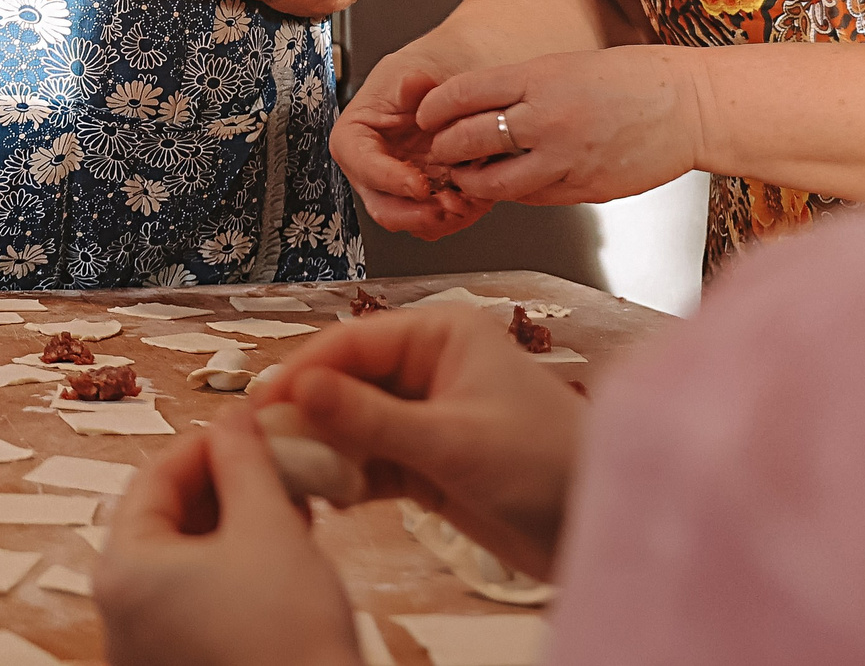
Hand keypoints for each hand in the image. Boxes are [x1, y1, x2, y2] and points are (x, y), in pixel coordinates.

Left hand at [95, 413, 360, 665]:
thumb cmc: (290, 640)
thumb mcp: (269, 529)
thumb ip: (244, 462)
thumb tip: (233, 417)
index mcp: (122, 571)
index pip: (153, 477)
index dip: (207, 442)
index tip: (251, 427)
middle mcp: (118, 614)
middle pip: (164, 520)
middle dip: (225, 486)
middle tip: (275, 465)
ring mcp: (144, 650)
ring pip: (183, 563)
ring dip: (235, 527)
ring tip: (289, 507)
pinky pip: (195, 604)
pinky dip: (232, 572)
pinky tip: (281, 557)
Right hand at [269, 311, 584, 579]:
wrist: (603, 528)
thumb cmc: (548, 467)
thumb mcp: (454, 442)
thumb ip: (371, 418)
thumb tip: (297, 387)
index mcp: (441, 335)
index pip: (351, 342)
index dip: (303, 372)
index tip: (261, 407)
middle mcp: (428, 366)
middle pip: (344, 381)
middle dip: (307, 415)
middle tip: (264, 449)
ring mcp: (425, 414)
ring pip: (351, 423)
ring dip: (322, 449)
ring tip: (287, 477)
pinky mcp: (425, 460)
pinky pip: (368, 460)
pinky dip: (346, 477)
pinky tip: (324, 496)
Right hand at [330, 49, 495, 238]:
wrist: (461, 75)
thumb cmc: (429, 70)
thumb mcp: (416, 67)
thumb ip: (412, 82)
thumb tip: (412, 85)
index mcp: (359, 132)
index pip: (358, 160)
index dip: (384, 177)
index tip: (417, 183)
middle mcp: (376, 163)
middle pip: (379, 202)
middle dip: (411, 213)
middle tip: (442, 207)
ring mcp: (402, 183)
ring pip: (409, 218)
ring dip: (437, 219)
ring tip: (464, 204)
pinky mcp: (430, 194)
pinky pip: (436, 220)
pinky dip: (456, 217)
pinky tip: (475, 200)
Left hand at [420, 46, 706, 205]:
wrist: (692, 107)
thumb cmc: (636, 80)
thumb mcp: (568, 65)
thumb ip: (521, 88)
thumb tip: (478, 108)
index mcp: (539, 78)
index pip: (462, 93)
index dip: (434, 108)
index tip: (426, 114)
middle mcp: (546, 119)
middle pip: (467, 139)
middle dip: (444, 148)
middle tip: (440, 149)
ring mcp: (564, 158)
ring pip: (494, 181)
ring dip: (472, 180)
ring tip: (467, 174)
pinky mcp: (583, 188)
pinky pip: (532, 196)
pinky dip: (514, 192)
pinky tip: (512, 183)